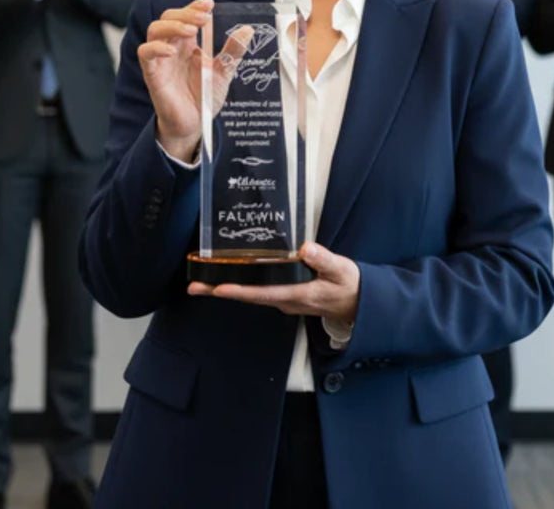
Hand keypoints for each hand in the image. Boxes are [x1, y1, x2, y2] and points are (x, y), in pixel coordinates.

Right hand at [137, 0, 251, 161]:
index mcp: (188, 44)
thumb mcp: (224, 72)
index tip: (209, 4)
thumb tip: (248, 30)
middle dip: (185, 14)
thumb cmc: (204, 97)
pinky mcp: (152, 74)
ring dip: (172, 26)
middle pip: (168, 17)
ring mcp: (161, 59)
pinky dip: (155, 48)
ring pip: (154, 30)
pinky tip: (171, 51)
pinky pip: (145, 54)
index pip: (186, 16)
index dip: (194, 6)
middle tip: (203, 19)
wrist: (194, 124)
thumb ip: (232, 51)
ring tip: (190, 31)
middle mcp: (173, 47)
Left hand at [187, 241, 360, 325]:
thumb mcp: (341, 269)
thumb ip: (323, 259)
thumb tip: (305, 248)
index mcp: (297, 294)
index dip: (239, 290)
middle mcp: (286, 301)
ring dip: (228, 288)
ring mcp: (285, 300)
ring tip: (204, 282)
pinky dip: (243, 286)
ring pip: (251, 295)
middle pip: (248, 296)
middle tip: (194, 287)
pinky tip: (233, 276)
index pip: (262, 293)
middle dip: (220, 291)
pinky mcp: (286, 296)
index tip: (217, 287)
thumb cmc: (349, 286)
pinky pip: (259, 292)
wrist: (359, 304)